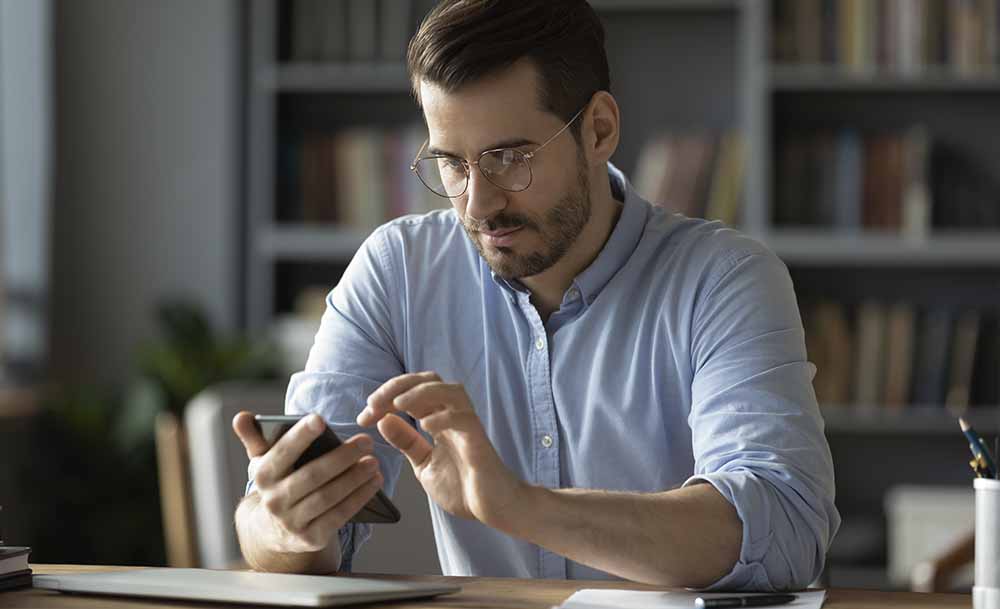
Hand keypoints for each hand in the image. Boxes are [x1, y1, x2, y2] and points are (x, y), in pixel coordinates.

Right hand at [232, 411, 382, 553]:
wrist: (273, 530)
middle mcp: (274, 501)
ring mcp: (292, 522)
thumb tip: (241, 416)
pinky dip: (360, 498)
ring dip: (355, 478)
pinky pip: (339, 516)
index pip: (282, 453)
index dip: (300, 436)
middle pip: (312, 475)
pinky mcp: (311, 538)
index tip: (321, 419)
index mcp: (263, 476)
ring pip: (328, 497)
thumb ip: (254, 437)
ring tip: (374, 461)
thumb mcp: (262, 461)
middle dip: (342, 457)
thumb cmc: (276, 483)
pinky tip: (374, 482)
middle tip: (366, 440)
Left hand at [356, 372, 526, 530]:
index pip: (411, 392)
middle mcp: (453, 416)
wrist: (494, 508)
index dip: (385, 397)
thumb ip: (407, 442)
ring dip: (420, 392)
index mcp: (439, 419)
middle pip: (429, 380)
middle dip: (397, 386)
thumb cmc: (464, 486)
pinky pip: (464, 417)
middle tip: (373, 403)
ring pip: (450, 390)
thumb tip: (383, 420)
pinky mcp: (478, 440)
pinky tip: (426, 426)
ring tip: (397, 405)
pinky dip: (443, 416)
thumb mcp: (424, 463)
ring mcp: (468, 426)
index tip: (364, 416)